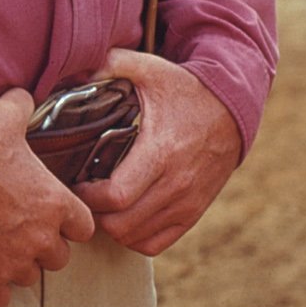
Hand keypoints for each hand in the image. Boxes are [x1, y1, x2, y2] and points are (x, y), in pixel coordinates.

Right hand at [0, 89, 95, 306]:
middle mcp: (42, 238)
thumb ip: (21, 106)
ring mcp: (14, 263)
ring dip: (17, 266)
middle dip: (43, 246)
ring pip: (30, 278)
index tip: (51, 214)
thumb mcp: (4, 118)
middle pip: (59, 258)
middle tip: (20, 229)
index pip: (84, 228)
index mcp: (55, 204)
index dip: (69, 222)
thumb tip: (24, 94)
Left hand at [75, 49, 241, 255]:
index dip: (86, 196)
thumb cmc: (183, 88)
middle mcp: (177, 184)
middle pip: (121, 224)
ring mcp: (188, 202)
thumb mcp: (149, 68)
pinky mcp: (194, 212)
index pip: (115, 196)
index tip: (74, 181)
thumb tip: (73, 67)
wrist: (231, 107)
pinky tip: (123, 216)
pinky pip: (157, 243)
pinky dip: (134, 237)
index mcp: (161, 152)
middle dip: (93, 213)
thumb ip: (110, 63)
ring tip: (99, 204)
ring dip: (111, 226)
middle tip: (81, 194)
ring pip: (136, 237)